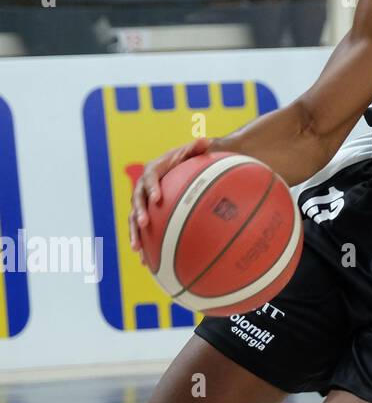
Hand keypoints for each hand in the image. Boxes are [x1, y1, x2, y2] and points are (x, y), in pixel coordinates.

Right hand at [128, 138, 211, 263]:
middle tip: (144, 224)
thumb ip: (198, 148)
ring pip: (134, 219)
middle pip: (137, 200)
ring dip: (134, 233)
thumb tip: (207, 140)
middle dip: (139, 213)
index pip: (150, 178)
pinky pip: (143, 230)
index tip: (157, 199)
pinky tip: (147, 262)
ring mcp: (144, 202)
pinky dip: (144, 245)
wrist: (186, 166)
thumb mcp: (197, 151)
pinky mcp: (147, 214)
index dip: (151, 188)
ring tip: (137, 249)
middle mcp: (144, 186)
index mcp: (154, 169)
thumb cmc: (193, 158)